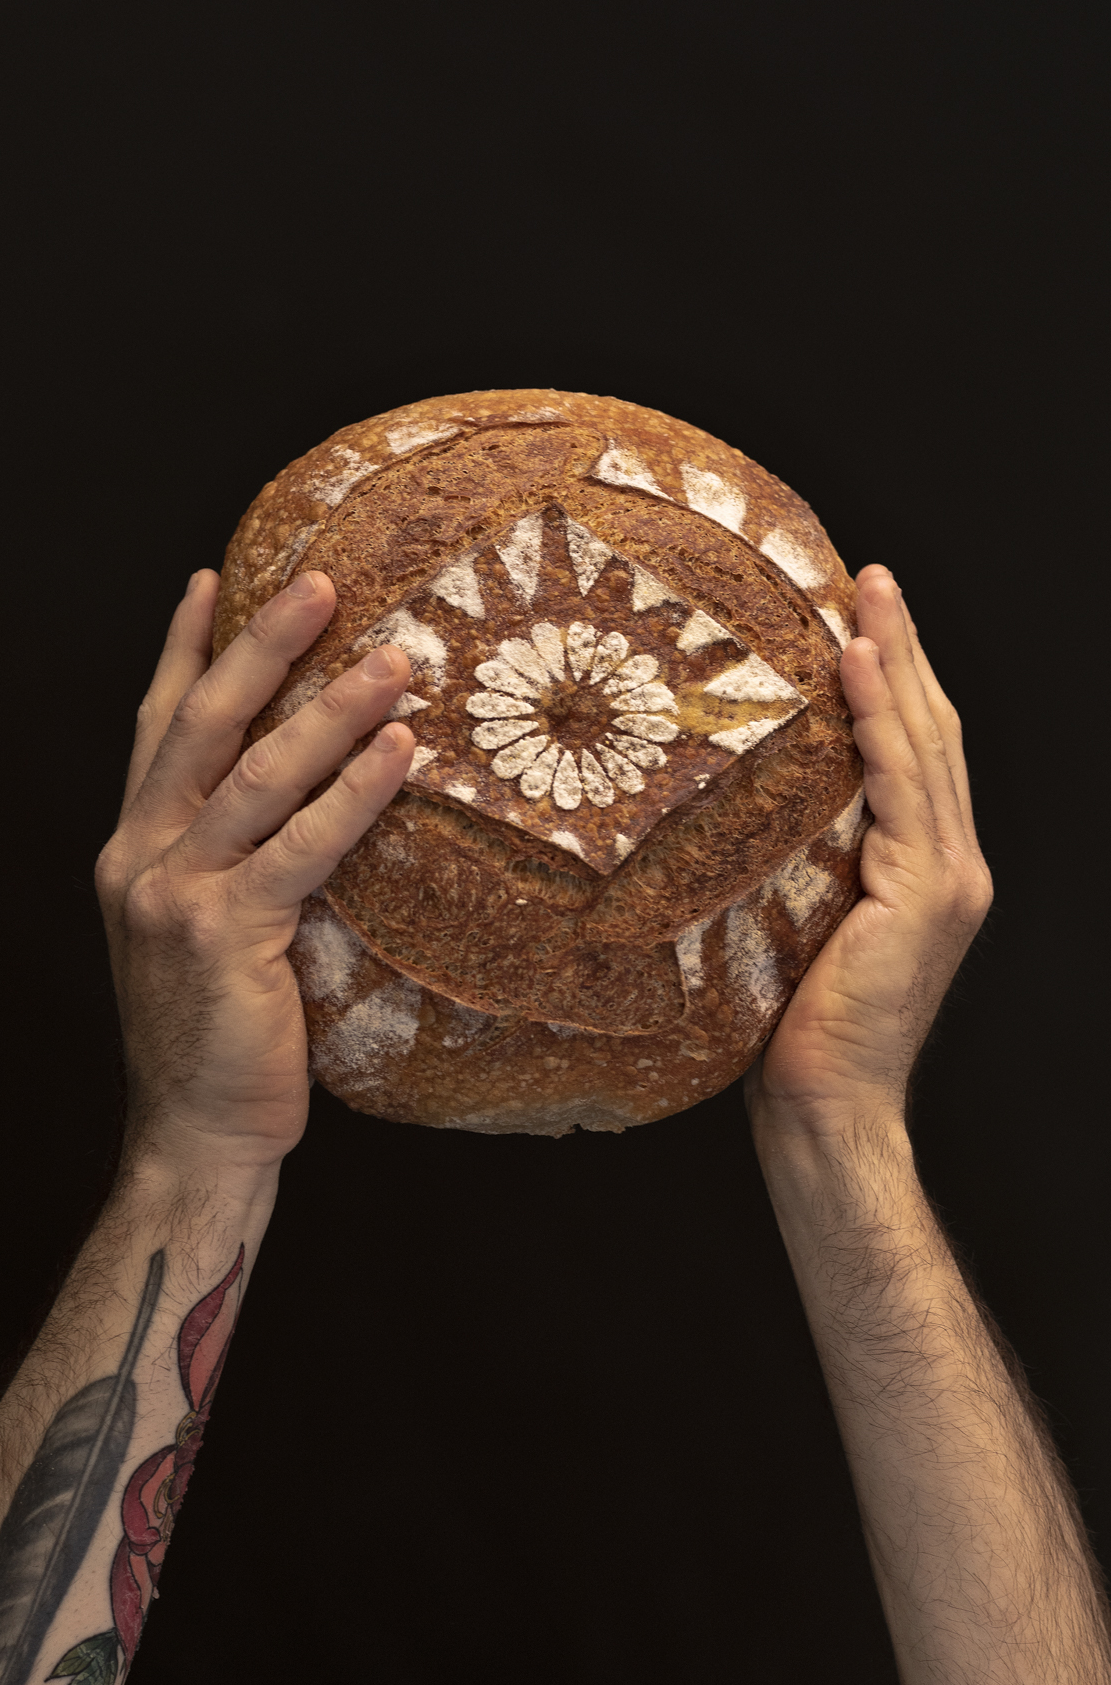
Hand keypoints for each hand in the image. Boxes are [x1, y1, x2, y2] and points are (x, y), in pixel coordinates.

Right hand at [95, 569, 414, 1175]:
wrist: (195, 1133)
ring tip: (392, 660)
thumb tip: (307, 791)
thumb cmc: (218, 1032)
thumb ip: (230, 858)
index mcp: (134, 848)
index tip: (213, 579)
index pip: (156, 727)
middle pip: (202, 725)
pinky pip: (301, 847)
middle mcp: (141, 857)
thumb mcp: (202, 927)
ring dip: (329, 708)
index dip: (183, 650)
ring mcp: (176, 894)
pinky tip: (397, 753)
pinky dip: (353, 794)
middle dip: (261, 646)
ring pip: (255, 773)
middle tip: (321, 581)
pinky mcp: (225, 934)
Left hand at [746, 565, 992, 1145]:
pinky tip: (854, 664)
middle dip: (904, 648)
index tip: (861, 618)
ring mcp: (947, 876)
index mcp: (926, 868)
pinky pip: (900, 783)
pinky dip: (879, 718)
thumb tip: (733, 802)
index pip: (916, 752)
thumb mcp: (794, 920)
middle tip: (870, 578)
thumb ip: (797, 858)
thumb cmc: (792, 1028)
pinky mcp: (923, 892)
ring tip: (868, 593)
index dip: (895, 679)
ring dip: (896, 659)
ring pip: (925, 742)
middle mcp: (952, 863)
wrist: (823, 1106)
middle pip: (932, 730)